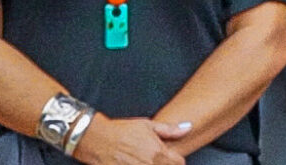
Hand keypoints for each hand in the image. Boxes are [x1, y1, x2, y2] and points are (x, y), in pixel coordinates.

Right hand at [73, 116, 189, 164]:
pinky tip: (135, 163)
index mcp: (158, 152)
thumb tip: (189, 127)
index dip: (176, 161)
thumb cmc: (122, 130)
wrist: (96, 139)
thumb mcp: (147, 125)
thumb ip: (170, 130)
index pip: (179, 163)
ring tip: (145, 160)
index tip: (171, 158)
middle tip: (156, 159)